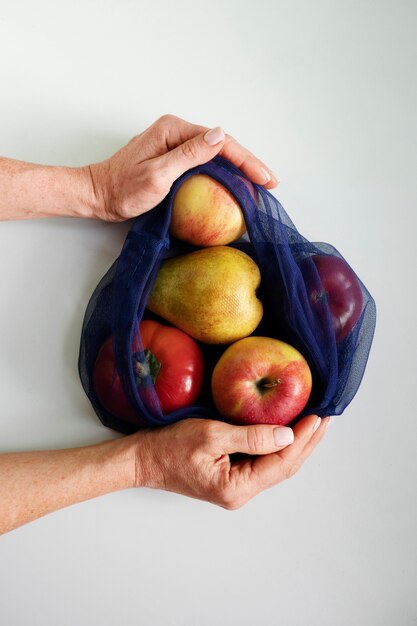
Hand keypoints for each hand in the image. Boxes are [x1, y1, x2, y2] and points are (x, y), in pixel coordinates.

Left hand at [88, 114, 278, 221]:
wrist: (98, 195)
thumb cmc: (123, 189)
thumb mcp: (157, 174)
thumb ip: (189, 155)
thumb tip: (220, 135)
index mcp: (174, 130)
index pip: (220, 143)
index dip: (246, 160)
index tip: (265, 178)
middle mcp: (176, 132)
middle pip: (222, 146)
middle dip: (249, 163)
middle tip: (271, 183)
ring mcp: (175, 144)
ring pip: (216, 154)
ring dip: (239, 168)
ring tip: (260, 184)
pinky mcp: (173, 157)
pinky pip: (205, 163)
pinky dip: (223, 173)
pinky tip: (235, 184)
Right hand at [131, 414, 330, 509]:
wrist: (144, 459)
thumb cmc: (170, 447)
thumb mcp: (211, 435)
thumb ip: (251, 437)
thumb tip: (286, 434)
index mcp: (237, 488)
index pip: (281, 462)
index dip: (302, 439)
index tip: (318, 416)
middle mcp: (241, 492)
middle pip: (284, 468)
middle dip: (307, 442)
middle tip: (326, 418)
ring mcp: (237, 486)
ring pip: (277, 466)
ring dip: (297, 444)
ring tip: (316, 424)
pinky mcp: (232, 476)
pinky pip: (264, 462)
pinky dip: (279, 446)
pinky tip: (288, 431)